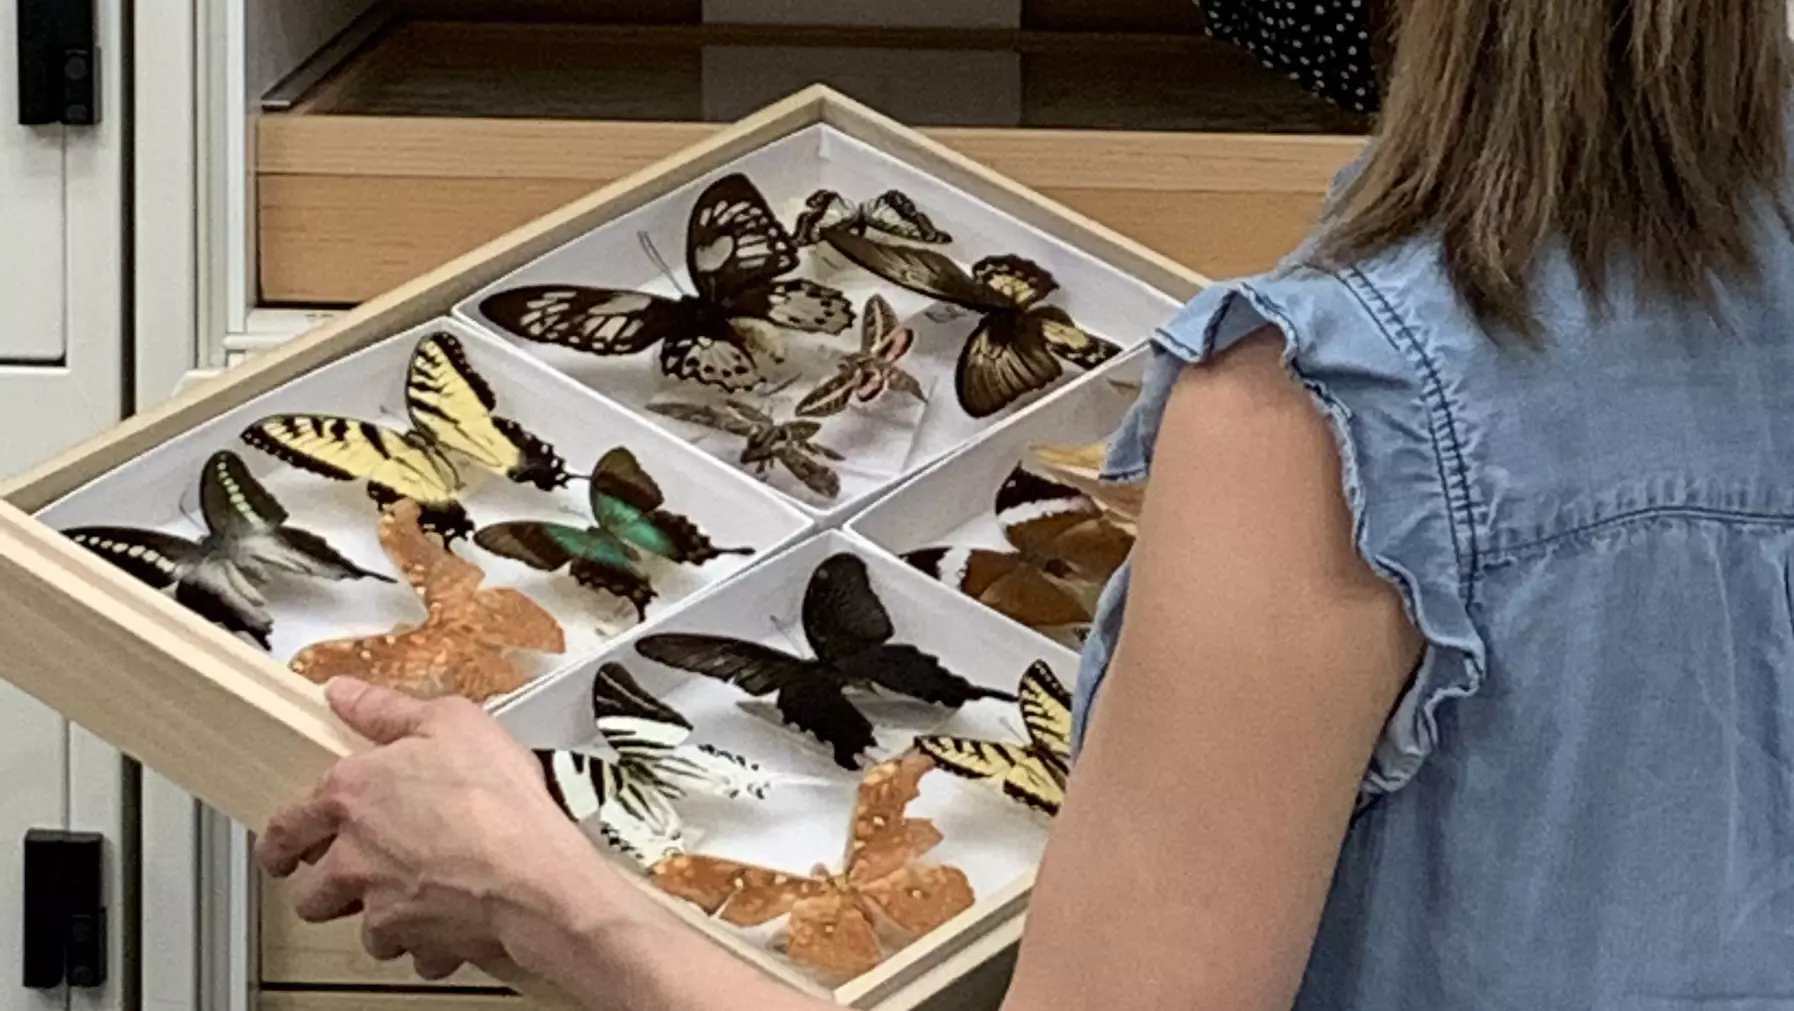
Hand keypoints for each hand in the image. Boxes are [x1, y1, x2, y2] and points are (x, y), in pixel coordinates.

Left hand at [256, 678, 601, 980]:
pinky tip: (456, 916)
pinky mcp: (417, 943)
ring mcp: (382, 907)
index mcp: (350, 797)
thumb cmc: (496, 800)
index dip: (279, 841)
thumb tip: (345, 694)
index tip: (282, 849)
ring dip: (382, 916)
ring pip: (363, 928)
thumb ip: (387, 709)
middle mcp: (353, 858)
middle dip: (327, 889)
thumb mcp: (450, 721)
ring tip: (416, 892)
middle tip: (350, 877)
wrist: (533, 875)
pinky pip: (417, 951)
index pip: (284, 827)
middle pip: (311, 894)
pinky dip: (432, 940)